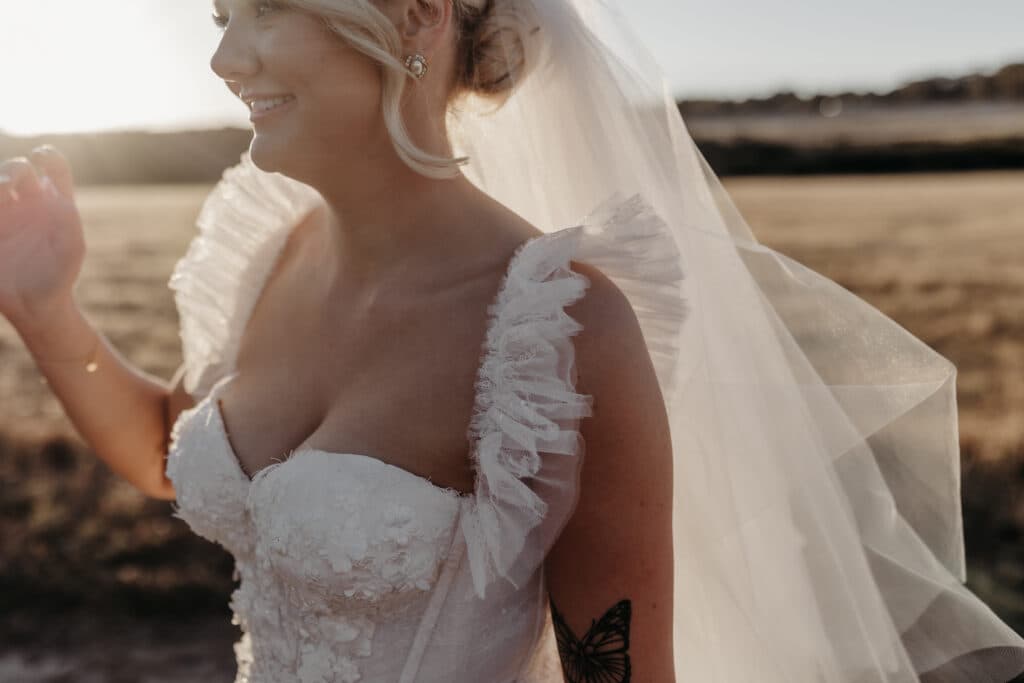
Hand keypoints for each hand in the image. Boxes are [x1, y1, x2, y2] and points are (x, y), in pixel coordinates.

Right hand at [0, 145, 86, 327]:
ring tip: (1, 193)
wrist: (38, 303)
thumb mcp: (70, 246)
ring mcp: (2, 215)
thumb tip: (52, 190)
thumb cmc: (60, 272)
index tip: (41, 157)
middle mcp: (24, 201)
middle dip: (13, 170)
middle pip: (16, 169)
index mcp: (51, 200)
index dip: (47, 154)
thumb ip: (66, 218)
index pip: (51, 165)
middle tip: (10, 184)